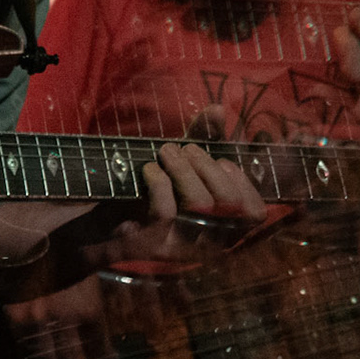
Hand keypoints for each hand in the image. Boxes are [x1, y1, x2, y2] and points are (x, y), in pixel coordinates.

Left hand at [92, 141, 266, 268]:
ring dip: (183, 168)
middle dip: (208, 165)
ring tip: (167, 152)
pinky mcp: (153, 247)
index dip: (243, 182)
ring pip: (199, 203)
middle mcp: (209, 246)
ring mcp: (181, 249)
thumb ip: (205, 138)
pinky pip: (165, 210)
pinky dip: (158, 181)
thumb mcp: (184, 164)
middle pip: (228, 202)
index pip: (254, 213)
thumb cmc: (154, 192)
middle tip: (185, 150)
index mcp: (225, 232)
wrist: (105, 226)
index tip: (223, 161)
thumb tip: (217, 109)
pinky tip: (149, 170)